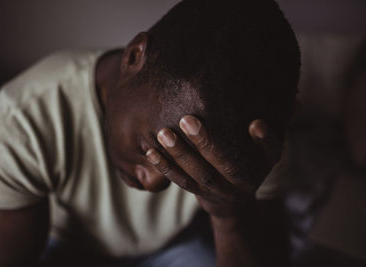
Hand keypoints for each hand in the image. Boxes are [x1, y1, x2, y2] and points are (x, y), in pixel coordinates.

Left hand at [145, 115, 280, 217]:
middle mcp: (243, 182)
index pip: (272, 155)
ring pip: (199, 175)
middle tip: (187, 120)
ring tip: (162, 133)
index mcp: (263, 166)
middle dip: (205, 144)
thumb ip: (276, 123)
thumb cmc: (248, 163)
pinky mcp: (200, 195)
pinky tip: (150, 151)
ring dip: (179, 154)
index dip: (265, 142)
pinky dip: (165, 167)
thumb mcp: (264, 148)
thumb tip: (293, 97)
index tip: (256, 123)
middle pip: (226, 166)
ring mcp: (220, 191)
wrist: (233, 203)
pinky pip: (181, 183)